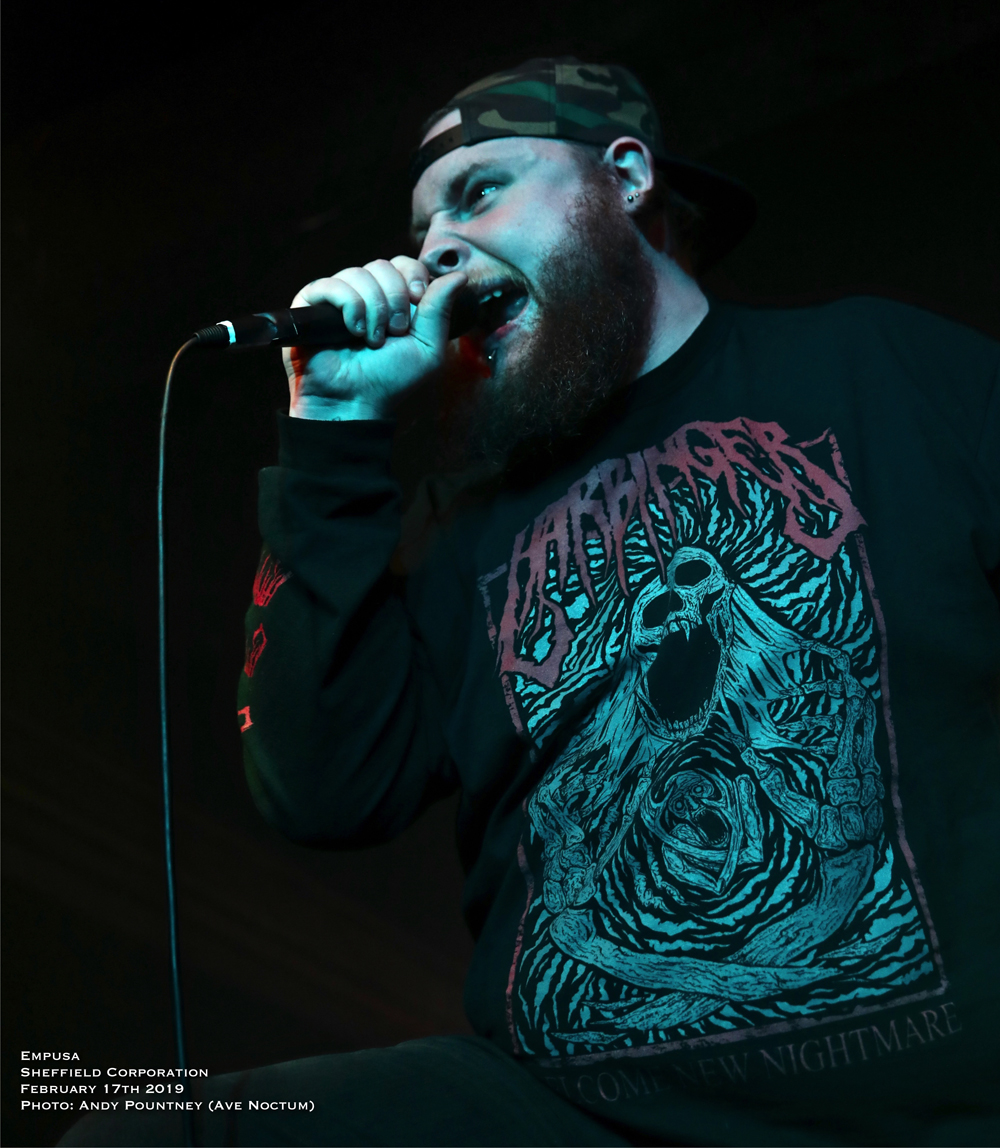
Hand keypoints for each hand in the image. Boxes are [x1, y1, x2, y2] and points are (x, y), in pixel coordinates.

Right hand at [283, 256, 466, 420]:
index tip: (416, 302)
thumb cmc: (391, 380)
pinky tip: (352, 332)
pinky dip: (349, 306)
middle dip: (394, 299)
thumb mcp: (427, 347)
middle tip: (393, 332)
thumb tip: (459, 276)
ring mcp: (337, 298)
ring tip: (372, 340)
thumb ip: (440, 310)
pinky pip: (332, 285)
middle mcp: (365, 294)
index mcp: (393, 300)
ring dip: (373, 308)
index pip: (403, 264)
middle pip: (383, 265)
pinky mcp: (311, 304)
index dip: (412, 276)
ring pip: (358, 273)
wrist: (356, 400)